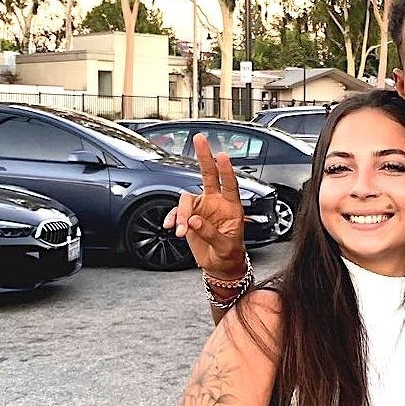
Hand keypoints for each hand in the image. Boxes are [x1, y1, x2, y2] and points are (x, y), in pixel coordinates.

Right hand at [162, 134, 247, 279]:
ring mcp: (202, 208)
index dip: (226, 170)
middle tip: (200, 139)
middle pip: (209, 175)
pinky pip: (177, 212)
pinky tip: (172, 227)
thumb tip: (195, 221)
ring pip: (186, 200)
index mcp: (232, 207)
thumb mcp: (225, 247)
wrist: (220, 266)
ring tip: (182, 232)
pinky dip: (173, 219)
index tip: (222, 156)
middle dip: (204, 156)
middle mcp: (216, 203)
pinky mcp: (189, 217)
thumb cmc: (229, 255)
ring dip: (181, 215)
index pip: (230, 184)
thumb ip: (211, 233)